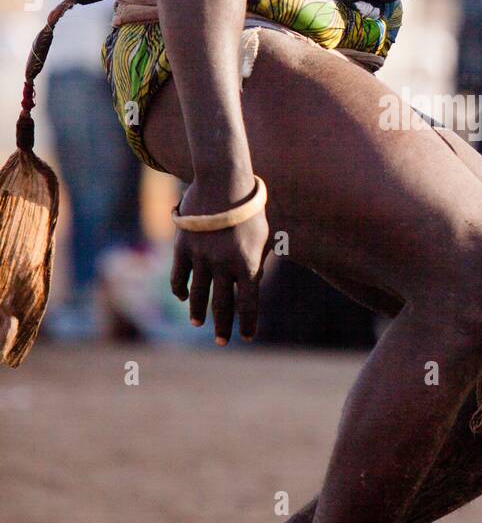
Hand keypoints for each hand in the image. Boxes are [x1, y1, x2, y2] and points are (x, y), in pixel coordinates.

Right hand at [170, 177, 270, 344]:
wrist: (224, 180)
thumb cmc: (250, 208)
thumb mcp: (262, 236)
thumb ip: (257, 262)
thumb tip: (251, 287)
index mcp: (247, 263)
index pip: (248, 303)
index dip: (248, 323)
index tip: (248, 336)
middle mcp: (223, 264)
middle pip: (222, 305)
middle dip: (224, 326)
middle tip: (223, 342)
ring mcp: (201, 257)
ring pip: (197, 294)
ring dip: (198, 313)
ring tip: (199, 324)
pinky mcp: (183, 247)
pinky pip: (179, 276)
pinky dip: (180, 290)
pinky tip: (183, 298)